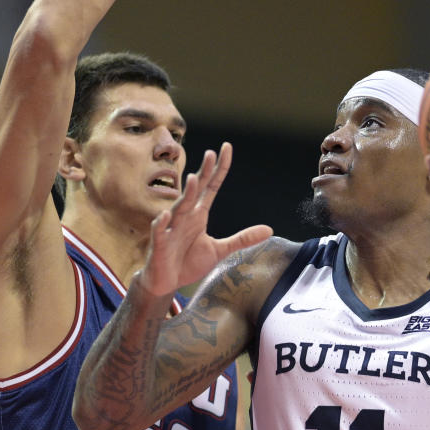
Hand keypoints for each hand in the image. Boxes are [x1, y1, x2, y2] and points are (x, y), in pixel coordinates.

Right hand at [134, 142, 271, 296]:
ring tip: (195, 179)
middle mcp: (185, 216)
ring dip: (186, 194)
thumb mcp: (220, 250)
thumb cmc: (189, 262)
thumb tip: (269, 230)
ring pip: (179, 207)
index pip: (211, 186)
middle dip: (204, 173)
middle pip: (196, 191)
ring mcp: (171, 228)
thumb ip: (242, 239)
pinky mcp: (160, 244)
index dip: (219, 168)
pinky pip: (159, 231)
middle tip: (211, 154)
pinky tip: (165, 216)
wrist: (167, 282)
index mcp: (199, 214)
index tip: (226, 148)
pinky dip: (161, 223)